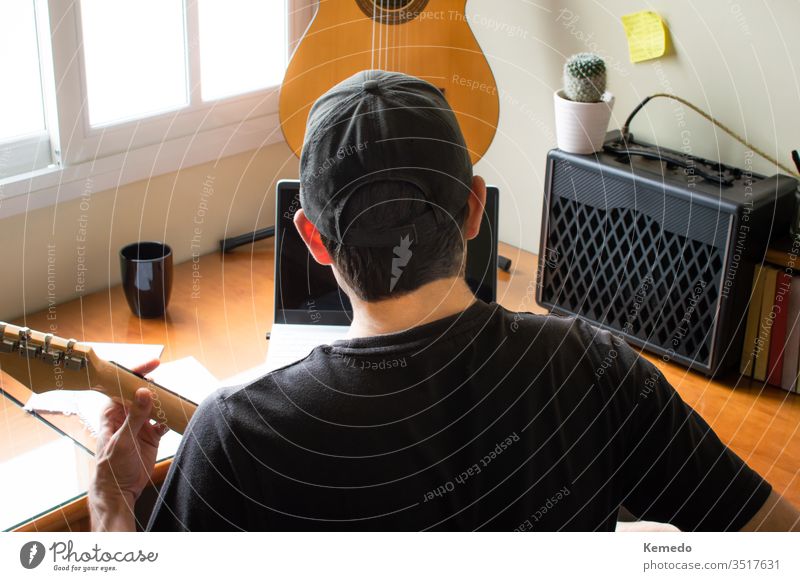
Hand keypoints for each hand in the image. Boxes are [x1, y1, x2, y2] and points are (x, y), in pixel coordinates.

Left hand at [89, 359, 167, 530]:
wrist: (120, 491)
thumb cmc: (112, 467)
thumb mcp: (123, 440)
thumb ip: (135, 416)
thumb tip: (145, 392)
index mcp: (112, 412)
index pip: (123, 385)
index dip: (136, 372)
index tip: (153, 363)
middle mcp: (126, 415)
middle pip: (141, 392)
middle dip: (154, 385)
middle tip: (167, 383)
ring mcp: (140, 425)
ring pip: (155, 405)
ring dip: (165, 401)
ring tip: (175, 398)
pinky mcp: (152, 435)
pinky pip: (164, 421)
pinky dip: (171, 418)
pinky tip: (178, 416)